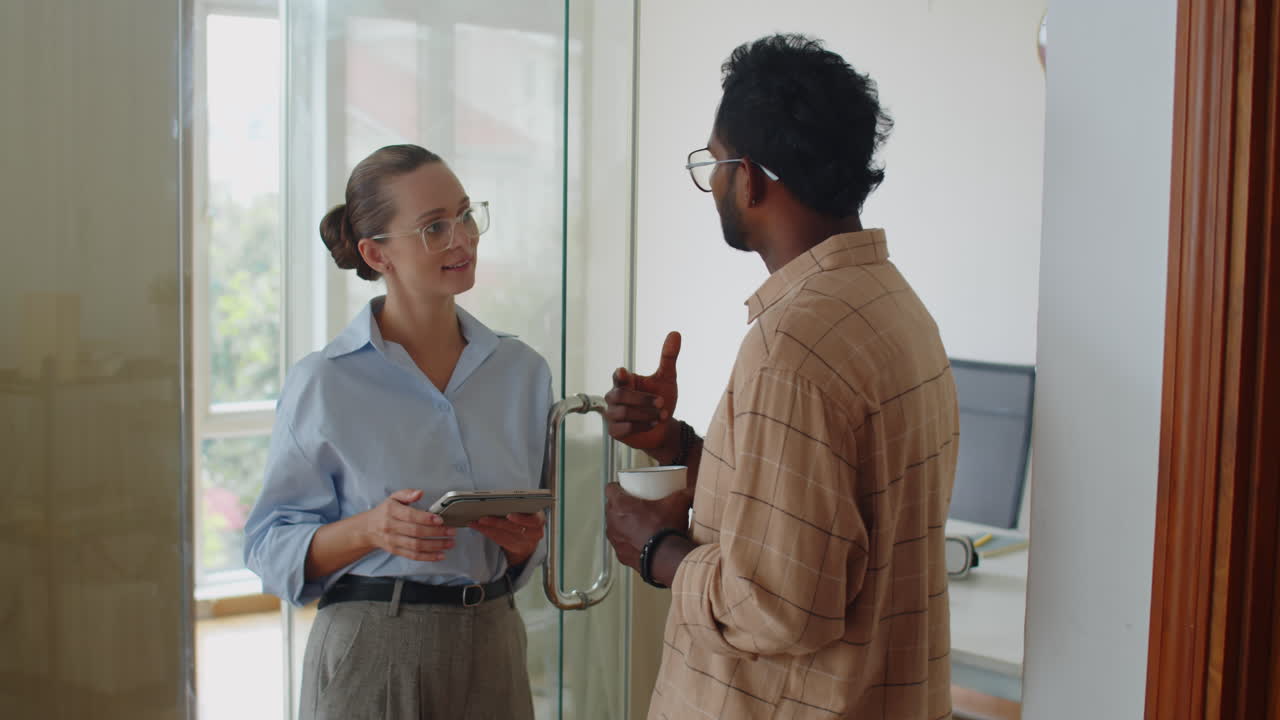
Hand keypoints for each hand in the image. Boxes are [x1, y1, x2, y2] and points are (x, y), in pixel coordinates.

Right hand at [362, 489, 456, 561]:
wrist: (367, 529)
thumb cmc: (384, 512)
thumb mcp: (393, 498)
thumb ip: (407, 494)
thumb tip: (419, 492)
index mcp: (392, 511)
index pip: (410, 516)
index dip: (426, 518)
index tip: (440, 519)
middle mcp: (391, 527)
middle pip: (416, 532)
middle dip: (436, 533)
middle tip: (451, 531)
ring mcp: (393, 541)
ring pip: (416, 545)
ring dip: (435, 546)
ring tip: (449, 543)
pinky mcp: (396, 551)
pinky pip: (413, 555)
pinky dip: (428, 557)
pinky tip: (440, 555)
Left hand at [470, 512, 545, 567]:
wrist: (530, 537)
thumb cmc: (527, 518)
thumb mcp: (529, 511)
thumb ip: (520, 506)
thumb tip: (500, 498)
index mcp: (539, 519)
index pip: (534, 521)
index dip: (522, 519)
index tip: (509, 515)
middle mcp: (533, 533)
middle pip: (515, 529)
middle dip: (498, 523)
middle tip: (484, 518)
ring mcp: (524, 542)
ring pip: (504, 536)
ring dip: (488, 528)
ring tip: (476, 521)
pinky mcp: (513, 547)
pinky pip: (498, 540)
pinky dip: (486, 532)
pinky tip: (476, 526)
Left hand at [604, 483, 693, 571]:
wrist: (667, 558)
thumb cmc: (666, 530)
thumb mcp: (678, 504)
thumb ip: (686, 492)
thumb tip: (692, 489)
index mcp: (620, 505)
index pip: (610, 488)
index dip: (617, 486)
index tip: (626, 487)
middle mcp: (612, 521)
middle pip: (610, 507)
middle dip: (620, 504)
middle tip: (635, 503)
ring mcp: (615, 539)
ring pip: (613, 525)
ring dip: (621, 522)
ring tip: (635, 522)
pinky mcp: (620, 554)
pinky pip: (620, 543)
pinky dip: (627, 540)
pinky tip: (637, 540)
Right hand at [606, 331, 680, 454]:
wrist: (663, 429)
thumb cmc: (661, 401)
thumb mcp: (667, 379)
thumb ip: (668, 357)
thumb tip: (675, 333)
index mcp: (625, 382)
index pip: (618, 376)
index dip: (619, 375)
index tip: (623, 372)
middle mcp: (615, 396)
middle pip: (621, 396)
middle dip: (644, 400)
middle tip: (662, 402)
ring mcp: (613, 414)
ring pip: (623, 413)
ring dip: (646, 414)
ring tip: (660, 416)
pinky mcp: (615, 431)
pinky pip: (623, 427)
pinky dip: (640, 426)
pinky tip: (651, 424)